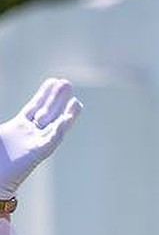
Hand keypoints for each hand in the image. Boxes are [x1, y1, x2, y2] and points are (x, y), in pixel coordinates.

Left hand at [0, 78, 82, 199]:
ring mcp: (35, 143)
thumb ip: (1, 127)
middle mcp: (30, 134)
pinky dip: (62, 127)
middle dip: (57, 97)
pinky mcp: (38, 153)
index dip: (44, 94)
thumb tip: (2, 121)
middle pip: (47, 111)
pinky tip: (70, 116)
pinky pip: (53, 138)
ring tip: (76, 101)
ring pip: (54, 124)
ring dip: (66, 112)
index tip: (52, 81)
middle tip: (68, 82)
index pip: (34, 106)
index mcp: (18, 127)